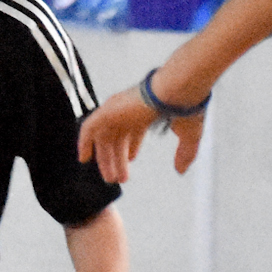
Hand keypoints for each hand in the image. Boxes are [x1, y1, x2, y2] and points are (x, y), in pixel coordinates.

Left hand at [77, 86, 201, 181]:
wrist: (177, 92)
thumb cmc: (185, 108)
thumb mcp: (188, 136)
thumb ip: (184, 153)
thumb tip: (180, 170)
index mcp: (145, 112)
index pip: (133, 131)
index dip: (130, 147)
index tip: (130, 160)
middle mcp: (129, 110)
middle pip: (117, 137)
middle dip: (117, 159)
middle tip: (116, 179)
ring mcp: (117, 109)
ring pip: (104, 137)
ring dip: (105, 158)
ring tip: (110, 178)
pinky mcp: (108, 110)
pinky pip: (88, 128)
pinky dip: (84, 142)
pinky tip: (84, 158)